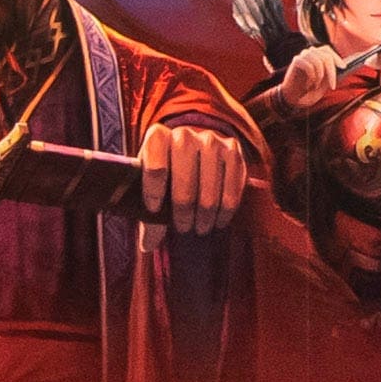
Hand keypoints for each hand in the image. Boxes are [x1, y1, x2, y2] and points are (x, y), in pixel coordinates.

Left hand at [139, 119, 253, 233]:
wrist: (194, 150)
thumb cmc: (166, 173)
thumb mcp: (152, 186)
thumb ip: (148, 213)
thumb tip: (147, 246)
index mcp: (157, 138)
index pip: (155, 166)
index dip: (154, 191)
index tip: (154, 210)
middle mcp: (184, 135)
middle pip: (184, 176)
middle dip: (184, 207)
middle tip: (184, 228)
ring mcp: (211, 140)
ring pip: (210, 181)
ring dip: (206, 210)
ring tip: (202, 228)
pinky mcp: (233, 149)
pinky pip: (233, 181)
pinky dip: (227, 205)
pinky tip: (221, 220)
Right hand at [277, 46, 344, 104]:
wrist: (293, 97)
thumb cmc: (309, 89)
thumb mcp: (324, 81)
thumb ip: (331, 72)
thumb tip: (343, 65)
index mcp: (316, 56)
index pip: (327, 50)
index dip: (336, 57)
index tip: (343, 67)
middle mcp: (309, 53)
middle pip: (325, 56)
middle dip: (331, 72)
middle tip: (332, 86)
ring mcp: (302, 56)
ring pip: (318, 61)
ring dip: (320, 76)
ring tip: (316, 85)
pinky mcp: (296, 61)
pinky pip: (309, 65)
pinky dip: (312, 77)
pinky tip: (309, 85)